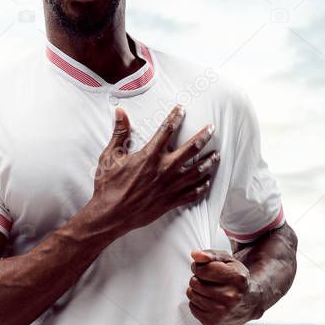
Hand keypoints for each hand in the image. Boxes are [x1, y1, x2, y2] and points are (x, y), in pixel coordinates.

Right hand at [88, 104, 218, 236]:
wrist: (110, 215)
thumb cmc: (108, 186)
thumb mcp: (109, 157)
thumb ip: (119, 133)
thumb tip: (119, 112)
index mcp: (149, 156)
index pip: (167, 130)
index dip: (175, 116)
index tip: (181, 109)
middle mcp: (164, 169)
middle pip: (192, 149)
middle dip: (203, 136)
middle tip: (211, 129)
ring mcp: (170, 186)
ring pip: (198, 171)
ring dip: (209, 161)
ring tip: (216, 155)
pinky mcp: (171, 201)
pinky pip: (193, 193)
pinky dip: (202, 186)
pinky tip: (206, 181)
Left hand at [186, 249, 257, 324]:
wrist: (250, 302)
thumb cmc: (236, 279)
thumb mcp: (228, 261)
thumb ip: (211, 255)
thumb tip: (195, 255)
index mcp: (236, 278)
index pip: (202, 269)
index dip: (198, 267)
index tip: (204, 269)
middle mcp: (231, 296)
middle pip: (195, 282)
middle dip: (198, 279)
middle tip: (208, 281)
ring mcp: (222, 312)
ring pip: (192, 295)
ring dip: (196, 291)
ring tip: (209, 290)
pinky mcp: (213, 322)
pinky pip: (192, 307)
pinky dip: (197, 303)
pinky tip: (209, 301)